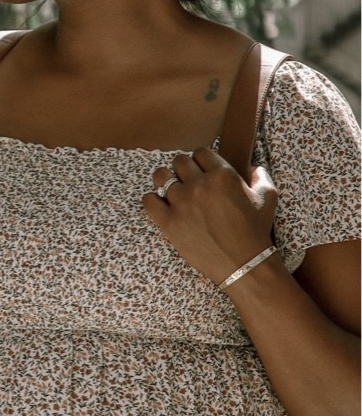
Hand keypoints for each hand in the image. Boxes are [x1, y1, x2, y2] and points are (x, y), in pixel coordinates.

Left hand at [144, 149, 277, 285]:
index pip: (201, 152)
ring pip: (161, 177)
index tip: (202, 170)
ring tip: (173, 190)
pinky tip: (161, 205)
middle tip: (189, 181)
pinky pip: (148, 201)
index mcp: (222, 175)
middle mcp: (199, 185)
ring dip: (166, 181)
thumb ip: (260, 176)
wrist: (243, 263)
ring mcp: (181, 203)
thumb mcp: (268, 198)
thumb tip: (253, 168)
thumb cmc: (255, 231)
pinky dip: (152, 200)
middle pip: (179, 161)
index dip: (201, 160)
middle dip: (184, 169)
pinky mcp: (169, 222)